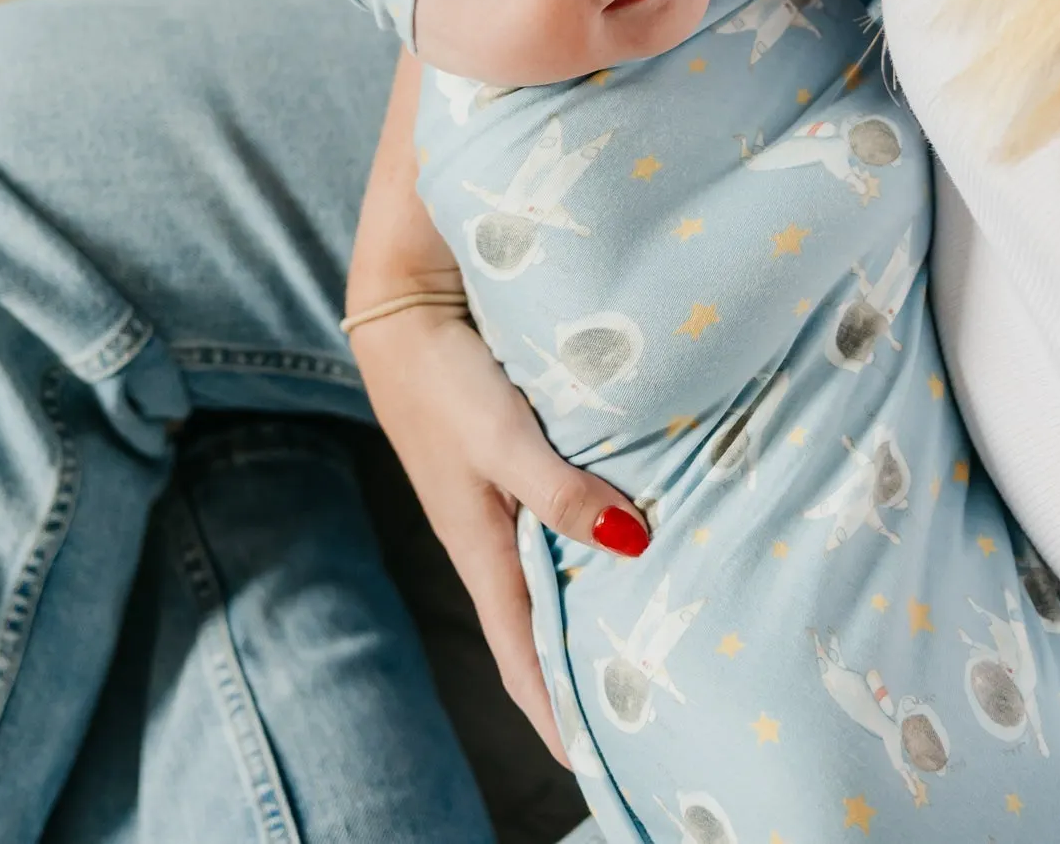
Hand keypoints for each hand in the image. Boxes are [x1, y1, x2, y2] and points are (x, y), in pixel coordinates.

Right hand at [347, 50, 648, 762]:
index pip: (520, 653)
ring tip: (652, 636)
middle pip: (541, 619)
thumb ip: (561, 488)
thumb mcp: (502, 432)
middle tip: (645, 710)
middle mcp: (493, 526)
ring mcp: (501, 489)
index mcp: (480, 541)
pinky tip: (636, 530)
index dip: (553, 713)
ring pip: (555, 565)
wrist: (407, 292)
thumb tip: (634, 544)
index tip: (598, 766)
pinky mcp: (514, 449)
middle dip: (581, 670)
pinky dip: (594, 537)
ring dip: (593, 604)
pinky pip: (560, 512)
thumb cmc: (444, 369)